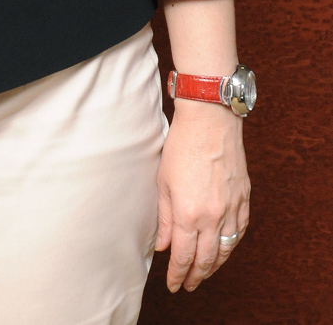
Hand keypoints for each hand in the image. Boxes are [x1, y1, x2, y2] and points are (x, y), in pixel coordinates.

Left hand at [156, 99, 250, 292]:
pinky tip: (224, 249)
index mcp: (187, 213)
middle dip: (195, 276)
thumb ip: (163, 217)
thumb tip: (162, 246)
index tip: (172, 284)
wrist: (210, 120)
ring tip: (203, 273)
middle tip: (187, 285)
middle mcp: (212, 217)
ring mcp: (231, 209)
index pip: (183, 256)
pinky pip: (239, 232)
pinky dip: (231, 246)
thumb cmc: (181, 145)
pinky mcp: (244, 199)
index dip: (177, 274)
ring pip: (225, 250)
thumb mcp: (163, 181)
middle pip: (205, 259)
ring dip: (214, 266)